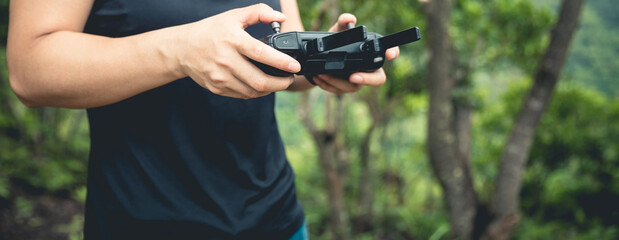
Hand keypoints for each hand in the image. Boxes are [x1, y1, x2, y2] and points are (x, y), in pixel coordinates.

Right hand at [174, 4, 300, 98]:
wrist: (182, 49)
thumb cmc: (210, 31)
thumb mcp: (233, 16)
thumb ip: (258, 12)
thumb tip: (281, 18)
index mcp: (232, 40)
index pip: (261, 53)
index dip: (281, 62)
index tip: (295, 66)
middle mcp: (226, 60)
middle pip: (259, 80)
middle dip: (280, 83)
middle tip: (290, 78)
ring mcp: (221, 77)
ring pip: (252, 91)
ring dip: (270, 90)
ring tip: (278, 82)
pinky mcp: (217, 88)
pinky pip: (242, 95)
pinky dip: (256, 92)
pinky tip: (262, 85)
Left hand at [312, 14, 399, 93]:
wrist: (318, 56)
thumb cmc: (334, 41)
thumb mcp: (337, 30)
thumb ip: (343, 22)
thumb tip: (348, 19)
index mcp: (371, 53)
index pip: (388, 52)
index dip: (393, 52)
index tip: (390, 55)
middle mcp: (368, 69)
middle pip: (378, 79)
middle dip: (367, 80)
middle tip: (353, 76)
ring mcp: (358, 80)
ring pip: (353, 87)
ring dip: (337, 82)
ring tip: (323, 73)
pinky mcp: (345, 88)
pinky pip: (339, 90)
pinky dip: (327, 84)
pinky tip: (318, 78)